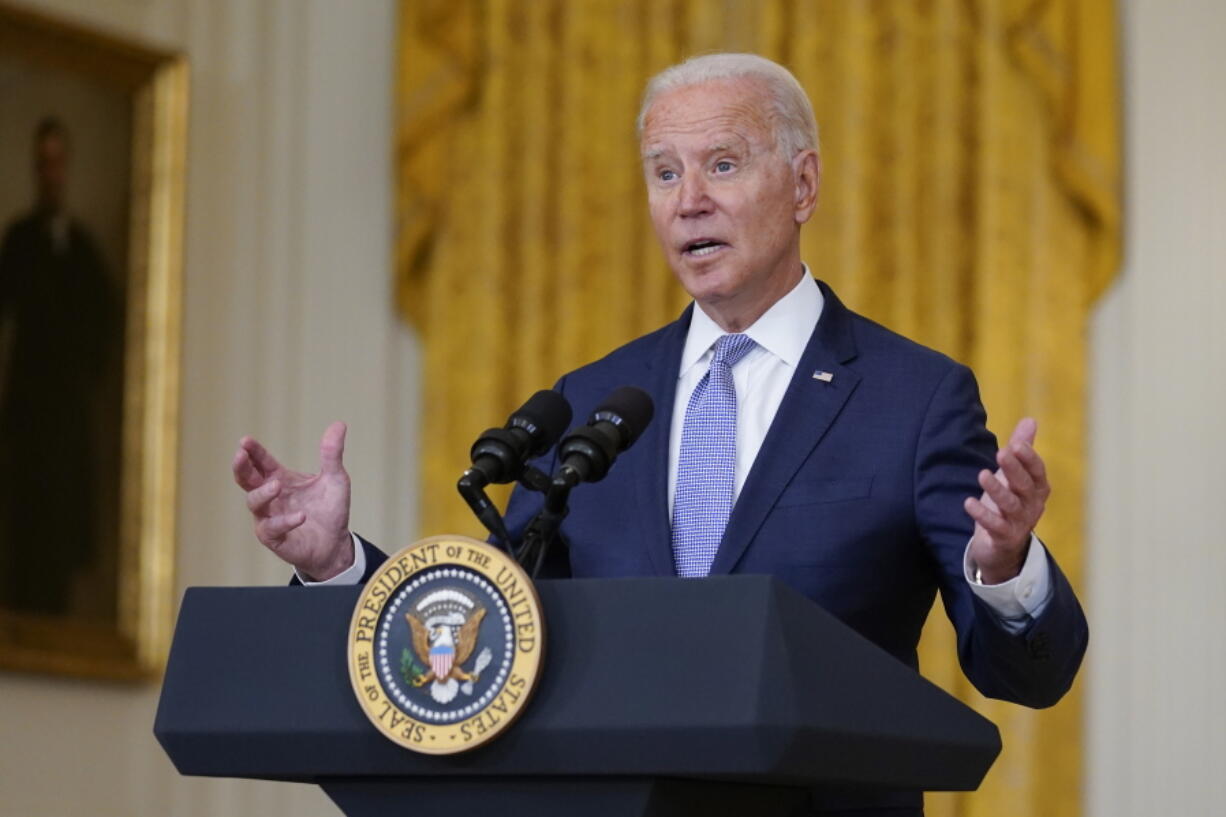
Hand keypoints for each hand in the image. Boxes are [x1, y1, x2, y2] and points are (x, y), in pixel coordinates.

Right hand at [232, 421, 353, 580]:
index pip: (261, 462)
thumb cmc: (330, 510)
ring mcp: (269, 517)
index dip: (253, 451)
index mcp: (280, 478)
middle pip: (246, 479)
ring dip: (263, 493)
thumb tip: (339, 424)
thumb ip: (332, 454)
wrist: (336, 543)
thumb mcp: (335, 478)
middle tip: (240, 455)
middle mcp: (270, 497)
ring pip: (254, 502)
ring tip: (277, 485)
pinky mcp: (275, 538)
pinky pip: (272, 528)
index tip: (245, 440)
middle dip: (241, 467)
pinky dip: (285, 521)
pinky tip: (301, 516)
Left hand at [964, 417, 1049, 583]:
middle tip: (1001, 452)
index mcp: (1037, 488)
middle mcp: (1032, 505)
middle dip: (1014, 469)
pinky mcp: (1004, 538)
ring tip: (981, 474)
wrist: (1003, 546)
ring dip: (996, 490)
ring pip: (1010, 505)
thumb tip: (1030, 420)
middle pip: (1024, 485)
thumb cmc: (1010, 503)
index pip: (1037, 471)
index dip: (1029, 458)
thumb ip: (1022, 449)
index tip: (1016, 443)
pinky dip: (982, 515)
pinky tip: (968, 503)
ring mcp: (1020, 523)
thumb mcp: (1014, 475)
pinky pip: (995, 526)